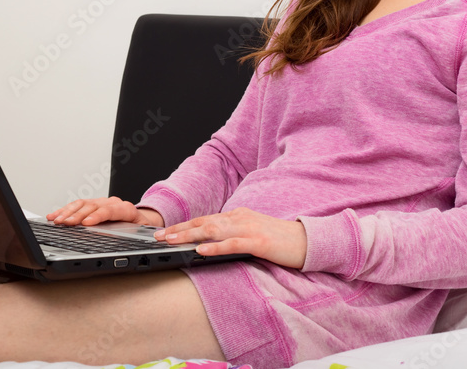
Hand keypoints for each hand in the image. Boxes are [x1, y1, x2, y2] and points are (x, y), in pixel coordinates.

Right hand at [46, 197, 163, 227]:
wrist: (141, 220)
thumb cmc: (139, 229)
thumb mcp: (140, 234)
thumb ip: (131, 236)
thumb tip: (119, 242)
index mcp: (125, 209)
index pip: (110, 210)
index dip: (97, 216)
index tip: (86, 223)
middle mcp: (112, 203)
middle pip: (92, 206)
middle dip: (78, 215)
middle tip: (66, 223)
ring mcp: (101, 202)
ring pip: (82, 204)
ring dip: (68, 212)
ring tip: (57, 221)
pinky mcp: (92, 205)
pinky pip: (76, 205)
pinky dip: (64, 211)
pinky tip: (54, 216)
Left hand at [154, 207, 306, 268]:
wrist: (307, 240)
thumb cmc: (280, 240)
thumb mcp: (252, 233)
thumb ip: (232, 234)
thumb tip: (210, 241)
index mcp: (237, 215)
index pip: (204, 219)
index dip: (183, 225)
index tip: (164, 231)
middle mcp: (240, 218)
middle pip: (203, 222)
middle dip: (179, 229)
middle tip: (159, 236)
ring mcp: (249, 228)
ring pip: (213, 230)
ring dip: (189, 235)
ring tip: (172, 241)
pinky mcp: (259, 242)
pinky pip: (232, 244)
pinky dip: (214, 247)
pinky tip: (201, 251)